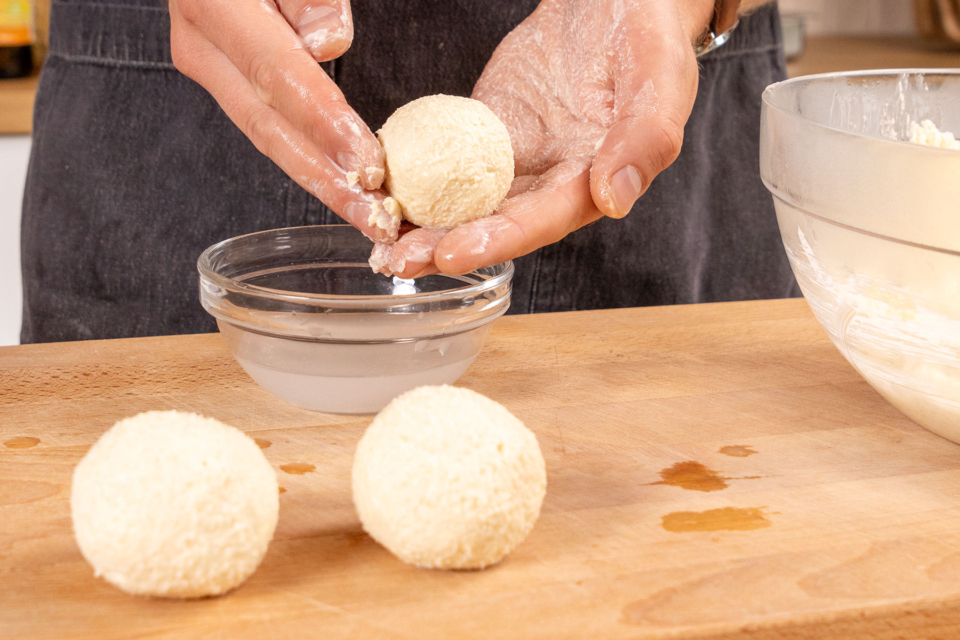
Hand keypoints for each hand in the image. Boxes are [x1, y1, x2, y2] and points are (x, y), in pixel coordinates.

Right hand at [170, 0, 400, 240]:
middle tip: (378, 223)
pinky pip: (271, 127)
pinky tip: (346, 189)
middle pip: (271, 129)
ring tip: (370, 221)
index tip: (369, 164)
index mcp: (213, 6)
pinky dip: (310, 162)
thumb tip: (328, 44)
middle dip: (328, 183)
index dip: (325, 125)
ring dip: (322, 185)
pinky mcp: (225, 79)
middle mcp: (202, 47)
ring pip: (269, 139)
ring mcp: (209, 67)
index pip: (278, 76)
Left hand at [373, 0, 714, 276]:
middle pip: (493, 223)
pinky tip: (382, 185)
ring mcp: (514, 158)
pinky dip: (417, 175)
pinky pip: (447, 157)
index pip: (541, 221)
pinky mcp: (486, 130)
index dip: (496, 240)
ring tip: (378, 236)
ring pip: (464, 200)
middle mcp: (550, 182)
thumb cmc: (650, 40)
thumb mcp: (660, 82)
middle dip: (444, 245)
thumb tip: (614, 200)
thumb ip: (644, 140)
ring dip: (424, 222)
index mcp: (592, 182)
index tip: (450, 253)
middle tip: (395, 260)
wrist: (617, 0)